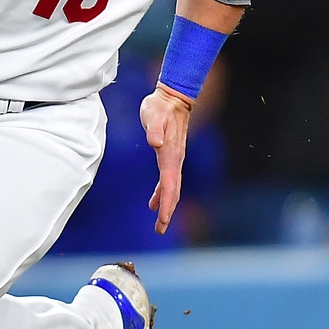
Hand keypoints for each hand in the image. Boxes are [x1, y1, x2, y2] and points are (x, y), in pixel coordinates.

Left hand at [141, 85, 192, 234]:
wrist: (172, 99)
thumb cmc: (160, 107)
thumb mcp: (154, 115)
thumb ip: (154, 128)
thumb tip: (155, 142)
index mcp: (170, 155)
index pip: (170, 185)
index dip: (167, 204)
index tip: (163, 219)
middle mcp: (174, 160)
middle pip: (173, 192)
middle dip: (168, 212)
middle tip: (160, 230)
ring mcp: (173, 160)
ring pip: (171, 189)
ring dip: (165, 207)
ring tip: (160, 224)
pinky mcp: (168, 157)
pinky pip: (167, 181)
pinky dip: (161, 194)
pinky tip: (153, 203)